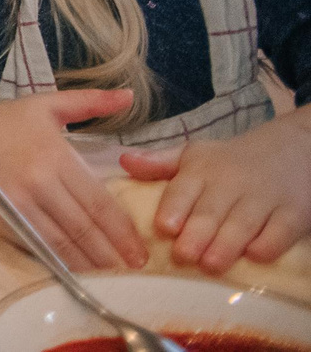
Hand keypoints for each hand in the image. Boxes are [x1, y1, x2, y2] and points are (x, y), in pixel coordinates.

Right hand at [0, 87, 149, 270]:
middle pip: (83, 227)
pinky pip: (35, 244)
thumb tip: (129, 96)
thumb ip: (90, 102)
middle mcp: (38, 182)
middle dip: (111, 253)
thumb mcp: (47, 105)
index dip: (122, 231)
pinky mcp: (0, 216)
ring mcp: (17, 203)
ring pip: (60, 242)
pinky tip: (74, 269)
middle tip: (134, 271)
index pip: (98, 202)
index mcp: (55, 156)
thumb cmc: (3, 119)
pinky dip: (57, 260)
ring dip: (88, 263)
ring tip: (111, 277)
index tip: (140, 250)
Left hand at [121, 109, 310, 273]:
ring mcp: (264, 199)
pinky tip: (253, 256)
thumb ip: (159, 163)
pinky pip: (279, 233)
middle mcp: (231, 183)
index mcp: (202, 170)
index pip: (184, 188)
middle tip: (184, 256)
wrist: (292, 151)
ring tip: (210, 264)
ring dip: (227, 245)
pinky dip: (267, 245)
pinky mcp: (292, 214)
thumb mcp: (194, 156)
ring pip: (243, 224)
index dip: (174, 208)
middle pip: (211, 211)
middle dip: (197, 234)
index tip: (163, 227)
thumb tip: (124, 162)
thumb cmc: (230, 161)